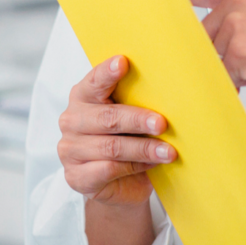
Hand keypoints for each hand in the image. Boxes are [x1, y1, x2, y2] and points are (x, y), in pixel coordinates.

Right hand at [56, 56, 175, 206]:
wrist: (120, 182)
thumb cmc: (130, 137)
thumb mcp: (134, 114)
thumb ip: (140, 98)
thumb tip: (175, 84)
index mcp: (83, 96)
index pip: (94, 81)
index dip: (108, 72)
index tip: (123, 62)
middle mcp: (71, 120)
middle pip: (107, 118)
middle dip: (138, 120)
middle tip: (162, 123)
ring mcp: (70, 150)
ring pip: (112, 147)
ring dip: (144, 148)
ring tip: (169, 151)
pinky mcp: (76, 177)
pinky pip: (109, 169)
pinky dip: (135, 166)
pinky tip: (153, 164)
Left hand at [184, 0, 245, 94]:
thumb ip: (240, 17)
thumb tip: (215, 36)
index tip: (157, 5)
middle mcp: (237, 1)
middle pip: (200, 35)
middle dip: (216, 53)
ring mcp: (236, 25)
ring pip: (212, 58)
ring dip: (231, 69)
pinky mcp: (239, 52)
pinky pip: (224, 77)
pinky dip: (238, 83)